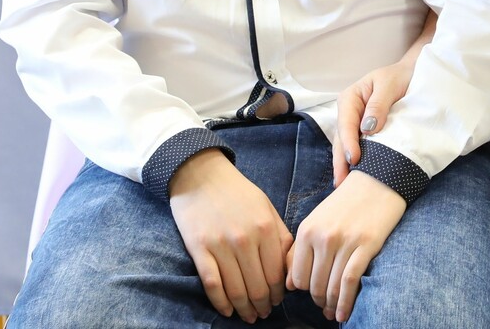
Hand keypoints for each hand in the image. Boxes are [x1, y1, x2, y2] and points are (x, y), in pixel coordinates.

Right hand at [168, 148, 293, 323]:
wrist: (201, 174)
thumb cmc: (237, 192)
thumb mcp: (267, 207)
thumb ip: (280, 235)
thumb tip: (290, 267)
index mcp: (266, 228)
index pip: (278, 273)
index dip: (279, 293)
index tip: (278, 301)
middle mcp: (246, 239)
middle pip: (259, 286)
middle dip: (264, 305)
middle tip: (264, 313)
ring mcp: (221, 245)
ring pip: (237, 290)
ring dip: (245, 309)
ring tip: (249, 316)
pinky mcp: (199, 249)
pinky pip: (212, 285)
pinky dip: (221, 303)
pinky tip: (228, 311)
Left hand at [286, 170, 407, 321]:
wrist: (378, 181)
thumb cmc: (347, 202)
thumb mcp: (318, 220)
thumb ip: (300, 250)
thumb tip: (290, 284)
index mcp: (307, 230)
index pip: (297, 276)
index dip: (304, 291)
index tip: (311, 295)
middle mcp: (323, 237)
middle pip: (314, 285)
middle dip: (318, 301)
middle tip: (324, 307)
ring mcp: (345, 241)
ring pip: (331, 286)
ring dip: (331, 305)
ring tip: (333, 313)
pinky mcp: (366, 245)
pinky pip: (350, 282)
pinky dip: (345, 302)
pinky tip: (343, 313)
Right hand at [333, 60, 414, 185]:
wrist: (411, 74)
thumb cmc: (399, 77)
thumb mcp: (389, 85)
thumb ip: (378, 105)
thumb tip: (368, 128)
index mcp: (350, 98)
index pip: (346, 123)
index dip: (349, 142)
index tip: (354, 159)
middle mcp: (348, 112)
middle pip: (341, 138)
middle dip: (341, 161)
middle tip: (343, 183)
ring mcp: (354, 123)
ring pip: (345, 146)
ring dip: (345, 165)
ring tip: (345, 186)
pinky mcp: (362, 132)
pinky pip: (356, 147)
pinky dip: (353, 161)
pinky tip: (353, 177)